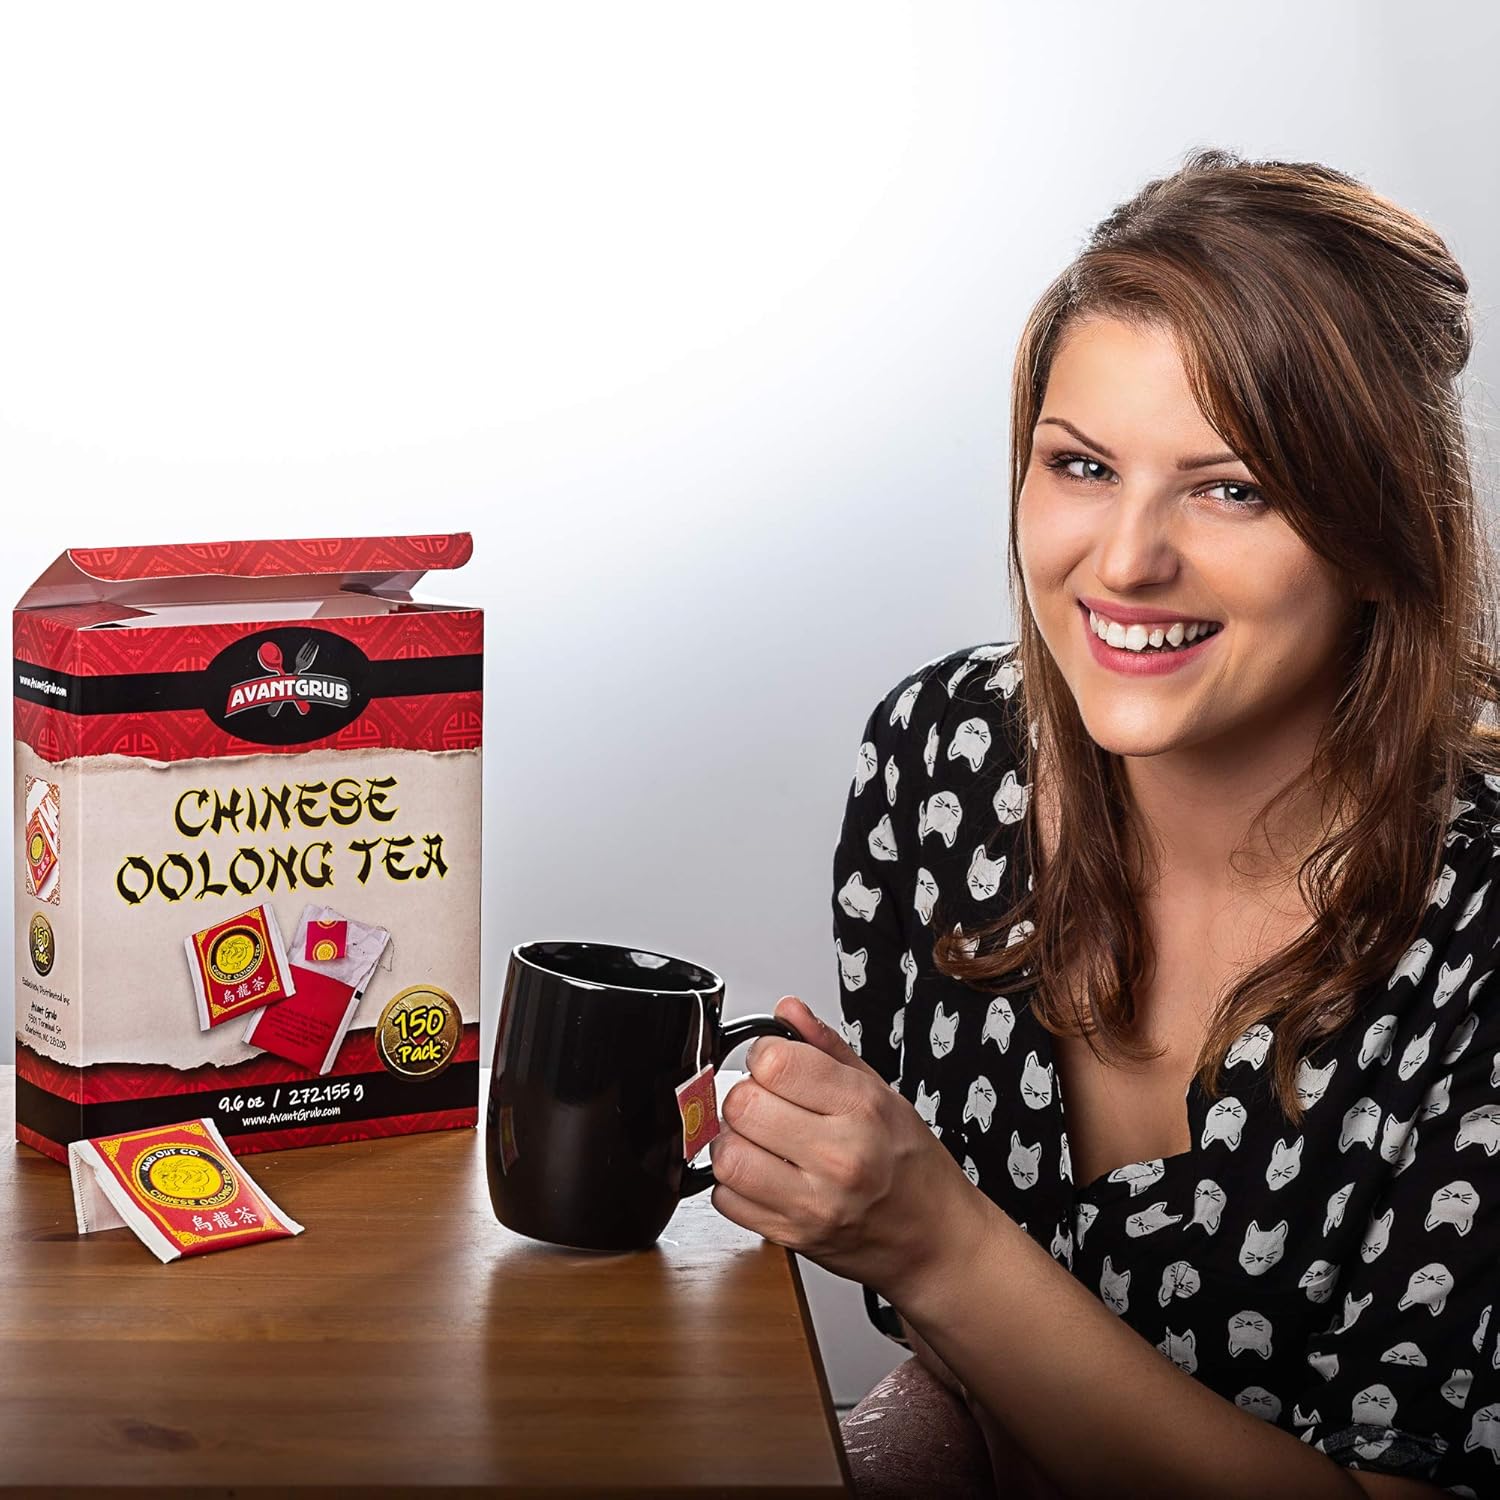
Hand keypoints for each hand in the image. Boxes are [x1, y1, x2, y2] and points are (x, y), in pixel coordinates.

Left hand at [708, 995, 983, 1301]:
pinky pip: (727, 1200)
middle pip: (743, 1104)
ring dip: (733, 1142)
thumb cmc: (912, 1167)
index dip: (763, 1056)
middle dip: (746, 1096)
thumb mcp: (883, 1092)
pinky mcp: (792, 1236)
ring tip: (758, 1141)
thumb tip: (788, 1011)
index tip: (773, 1065)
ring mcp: (814, 1201)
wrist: (935, 1240)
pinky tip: (760, 1175)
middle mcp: (838, 1155)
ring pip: (727, 1155)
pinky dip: (733, 1185)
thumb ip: (827, 1047)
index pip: (775, 1062)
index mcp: (861, 1107)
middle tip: (766, 1104)